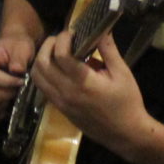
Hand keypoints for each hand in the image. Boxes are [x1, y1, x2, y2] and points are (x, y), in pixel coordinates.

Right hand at [0, 30, 36, 123]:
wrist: (13, 50)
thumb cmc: (17, 47)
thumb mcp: (22, 47)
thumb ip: (19, 58)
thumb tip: (16, 70)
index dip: (6, 82)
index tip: (21, 81)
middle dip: (5, 95)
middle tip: (19, 90)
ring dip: (1, 107)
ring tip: (13, 99)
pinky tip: (6, 109)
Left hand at [33, 31, 155, 161]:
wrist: (125, 134)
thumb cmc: (127, 102)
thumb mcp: (122, 73)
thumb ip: (109, 50)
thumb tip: (102, 29)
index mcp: (83, 82)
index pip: (60, 55)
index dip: (62, 39)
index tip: (73, 33)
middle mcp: (66, 92)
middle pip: (41, 64)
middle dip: (47, 45)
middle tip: (60, 39)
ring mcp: (60, 102)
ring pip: (37, 77)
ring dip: (42, 59)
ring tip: (55, 51)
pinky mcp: (59, 109)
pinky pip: (42, 88)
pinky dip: (43, 74)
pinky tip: (57, 68)